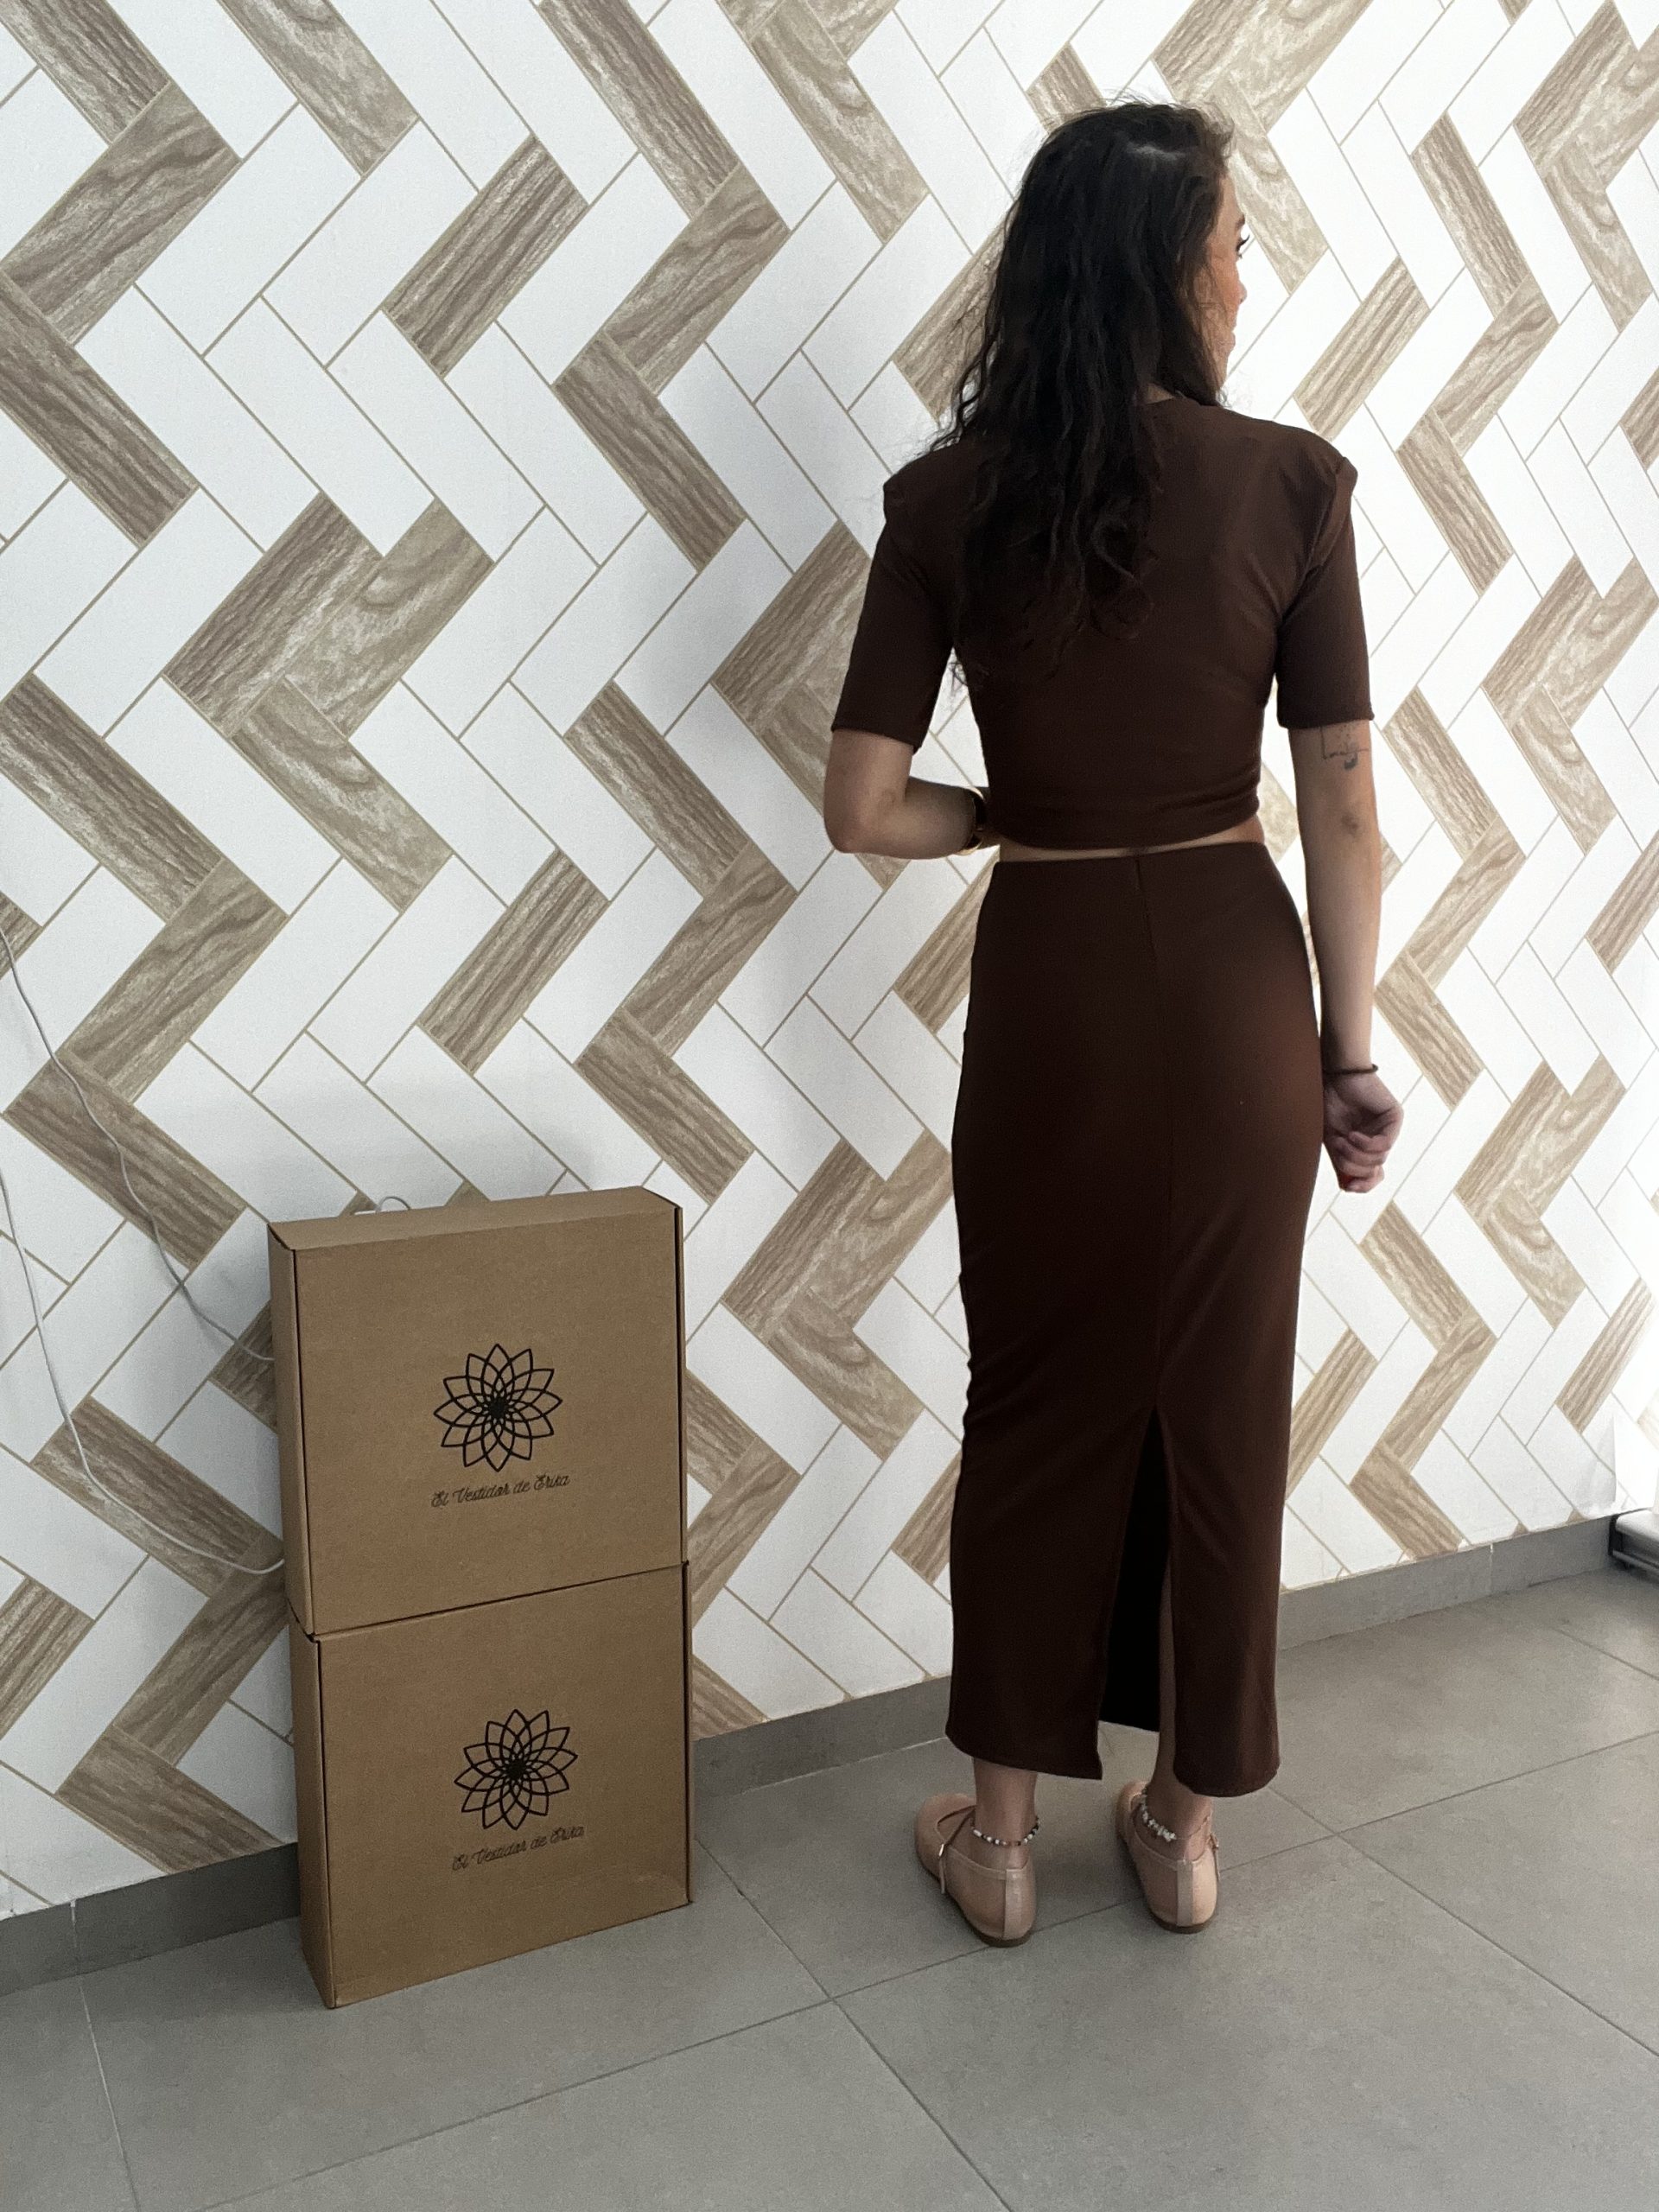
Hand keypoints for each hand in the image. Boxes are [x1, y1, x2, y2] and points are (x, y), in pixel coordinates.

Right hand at [1321, 1066, 1402, 1193]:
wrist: (1334, 1078)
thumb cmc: (1330, 1104)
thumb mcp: (1331, 1140)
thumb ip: (1341, 1162)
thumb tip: (1348, 1187)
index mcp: (1366, 1146)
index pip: (1373, 1175)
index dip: (1363, 1185)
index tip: (1348, 1187)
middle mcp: (1380, 1139)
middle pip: (1374, 1170)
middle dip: (1353, 1166)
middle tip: (1339, 1150)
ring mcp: (1389, 1129)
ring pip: (1379, 1159)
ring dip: (1356, 1154)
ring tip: (1343, 1139)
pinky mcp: (1395, 1118)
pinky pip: (1386, 1144)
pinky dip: (1366, 1144)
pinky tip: (1353, 1135)